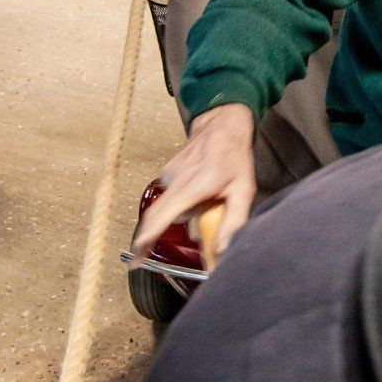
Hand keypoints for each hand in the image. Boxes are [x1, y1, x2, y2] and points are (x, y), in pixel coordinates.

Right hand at [131, 104, 256, 262]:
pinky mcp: (165, 171)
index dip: (149, 237)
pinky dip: (181, 202)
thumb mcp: (244, 191)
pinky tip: (198, 194)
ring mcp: (168, 174)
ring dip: (181, 214)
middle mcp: (176, 179)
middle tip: (147, 256)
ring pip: (168, 207)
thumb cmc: (234, 157)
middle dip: (148, 239)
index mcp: (195, 185)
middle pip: (154, 216)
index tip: (137, 255)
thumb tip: (220, 250)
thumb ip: (233, 222)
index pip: (164, 215)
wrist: (222, 125)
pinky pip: (170, 196)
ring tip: (205, 204)